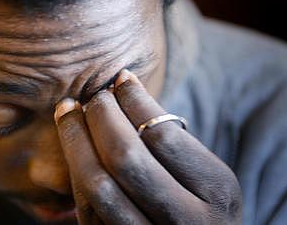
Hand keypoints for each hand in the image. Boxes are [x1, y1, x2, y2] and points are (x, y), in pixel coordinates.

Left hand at [54, 70, 241, 223]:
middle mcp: (187, 222)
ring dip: (75, 140)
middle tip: (95, 96)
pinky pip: (87, 209)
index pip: (164, 135)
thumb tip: (122, 85)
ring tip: (69, 112)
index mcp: (217, 193)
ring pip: (98, 186)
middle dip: (102, 117)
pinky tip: (73, 147)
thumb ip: (175, 144)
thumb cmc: (203, 208)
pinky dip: (76, 172)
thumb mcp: (207, 177)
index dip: (135, 100)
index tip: (121, 77)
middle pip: (126, 158)